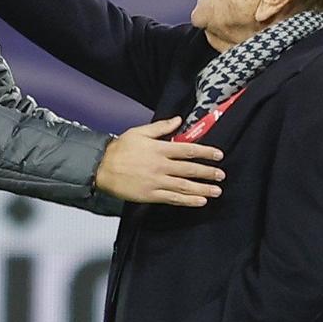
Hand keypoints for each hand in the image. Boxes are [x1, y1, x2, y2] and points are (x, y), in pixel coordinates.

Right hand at [94, 118, 224, 205]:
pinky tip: (200, 201)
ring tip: (216, 190)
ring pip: (185, 185)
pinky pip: (173, 198)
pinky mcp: (151, 195)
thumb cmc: (120, 149)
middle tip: (221, 175)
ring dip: (203, 188)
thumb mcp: (139, 132)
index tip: (219, 155)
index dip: (206, 152)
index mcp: (160, 149)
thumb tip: (178, 120)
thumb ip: (161, 127)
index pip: (188, 150)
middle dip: (208, 172)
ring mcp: (157, 182)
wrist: (101, 168)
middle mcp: (161, 165)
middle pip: (190, 169)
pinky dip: (188, 200)